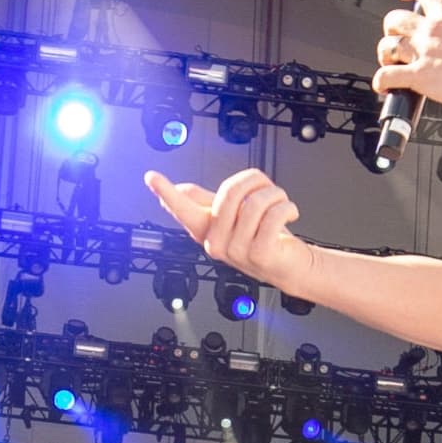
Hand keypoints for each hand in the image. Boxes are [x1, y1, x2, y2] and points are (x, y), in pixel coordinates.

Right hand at [145, 168, 313, 294]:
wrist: (290, 265)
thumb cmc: (263, 238)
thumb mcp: (231, 217)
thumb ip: (205, 203)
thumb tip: (180, 190)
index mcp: (206, 231)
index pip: (182, 209)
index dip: (166, 193)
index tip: (151, 177)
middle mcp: (217, 243)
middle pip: (229, 193)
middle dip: (253, 180)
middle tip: (264, 185)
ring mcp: (236, 251)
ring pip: (254, 202)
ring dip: (275, 195)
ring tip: (280, 202)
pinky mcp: (259, 254)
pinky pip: (273, 216)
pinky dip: (287, 208)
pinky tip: (289, 214)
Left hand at [370, 0, 441, 116]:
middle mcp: (432, 29)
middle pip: (395, 18)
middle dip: (392, 29)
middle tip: (399, 39)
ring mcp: (423, 52)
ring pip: (386, 46)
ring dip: (386, 55)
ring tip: (392, 63)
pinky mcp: (419, 77)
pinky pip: (385, 76)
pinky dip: (381, 82)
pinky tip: (386, 87)